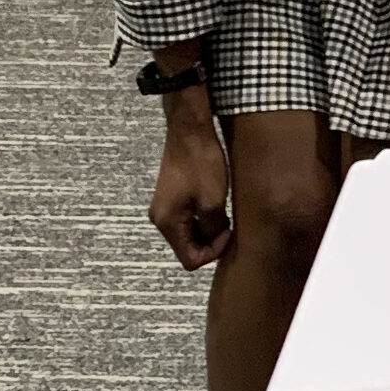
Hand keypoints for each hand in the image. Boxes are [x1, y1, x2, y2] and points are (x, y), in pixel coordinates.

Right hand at [149, 118, 232, 266]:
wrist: (190, 130)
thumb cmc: (201, 162)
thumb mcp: (213, 201)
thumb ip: (212, 229)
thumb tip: (213, 240)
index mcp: (167, 223)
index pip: (190, 260)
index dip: (213, 252)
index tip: (228, 232)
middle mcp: (161, 219)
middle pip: (188, 248)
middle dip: (211, 240)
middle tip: (229, 222)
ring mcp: (164, 207)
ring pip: (189, 233)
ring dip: (208, 228)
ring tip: (223, 211)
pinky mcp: (171, 197)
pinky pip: (187, 219)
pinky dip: (203, 217)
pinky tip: (215, 203)